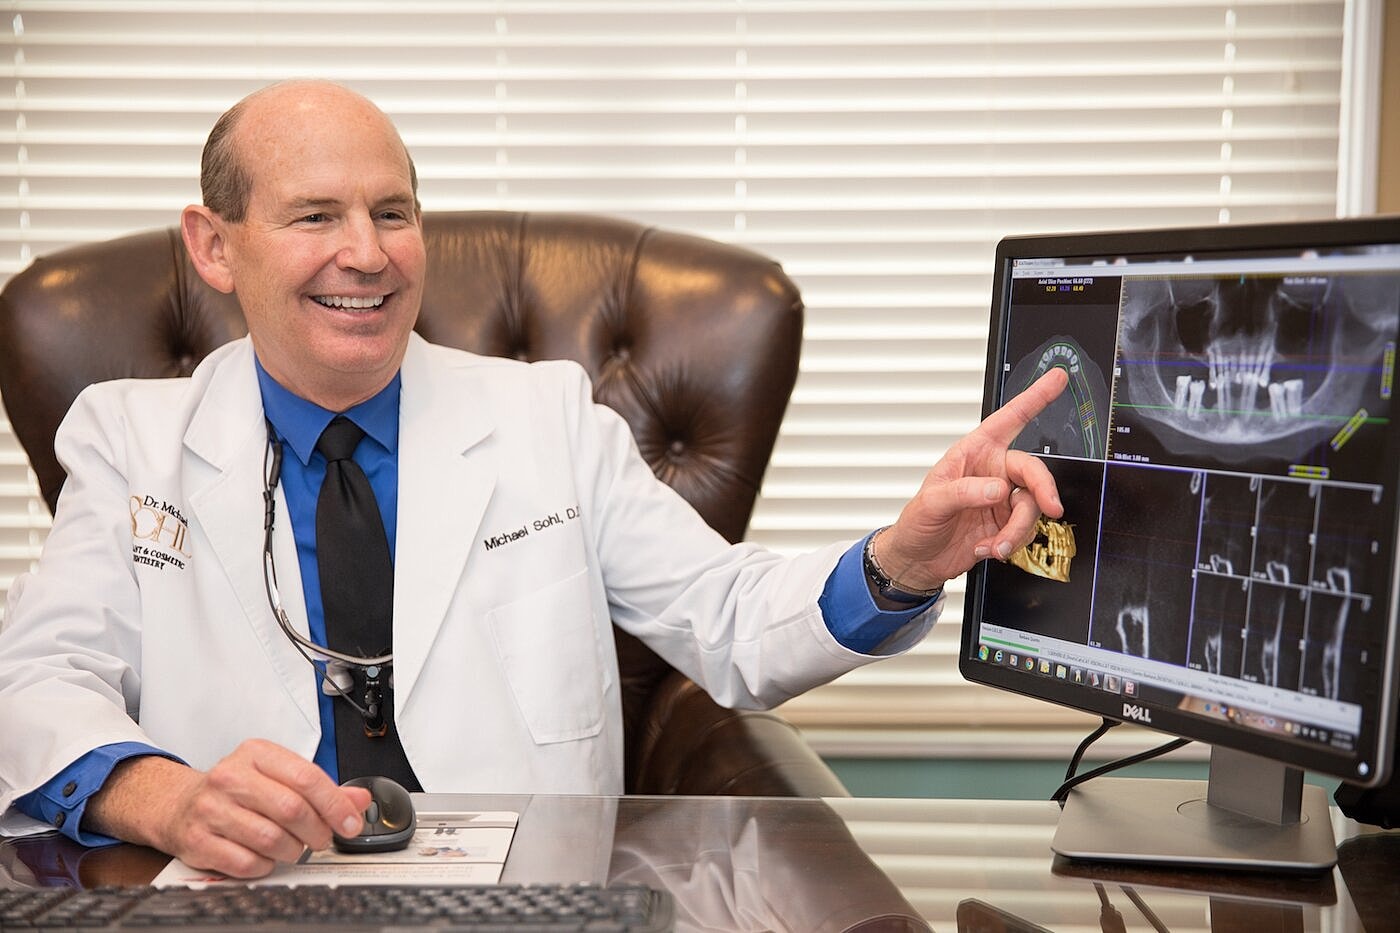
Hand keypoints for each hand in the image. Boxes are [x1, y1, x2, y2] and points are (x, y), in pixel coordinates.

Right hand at [87, 739, 370, 878]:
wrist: (178, 805)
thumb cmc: (236, 790)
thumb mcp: (277, 776)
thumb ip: (321, 788)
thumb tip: (359, 800)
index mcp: (257, 754)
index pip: (307, 777)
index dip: (336, 804)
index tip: (351, 823)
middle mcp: (231, 777)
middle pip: (292, 809)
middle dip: (318, 831)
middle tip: (323, 839)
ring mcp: (211, 809)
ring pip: (271, 839)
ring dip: (292, 850)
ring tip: (294, 847)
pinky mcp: (197, 841)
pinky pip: (246, 863)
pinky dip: (265, 866)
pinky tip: (265, 857)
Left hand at [870, 368, 1067, 592]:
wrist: (918, 560)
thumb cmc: (917, 523)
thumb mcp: (931, 503)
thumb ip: (964, 492)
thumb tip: (997, 488)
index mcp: (973, 453)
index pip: (1008, 420)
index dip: (1034, 398)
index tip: (1057, 379)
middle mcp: (992, 472)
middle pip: (1032, 470)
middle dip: (1042, 490)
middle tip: (1049, 508)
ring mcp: (1001, 499)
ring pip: (1031, 506)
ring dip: (1018, 529)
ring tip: (997, 544)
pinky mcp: (1005, 525)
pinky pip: (1025, 529)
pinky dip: (1011, 542)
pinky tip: (990, 548)